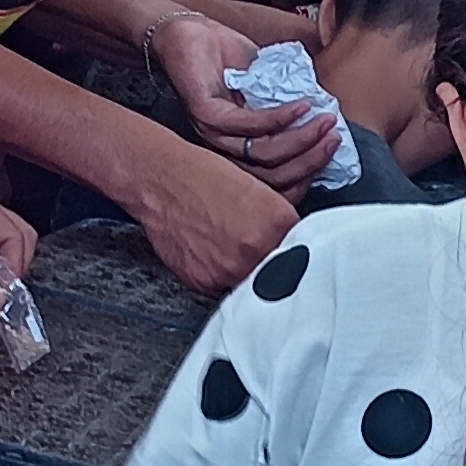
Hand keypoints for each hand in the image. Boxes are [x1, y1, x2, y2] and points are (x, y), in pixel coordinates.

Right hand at [130, 138, 299, 296]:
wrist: (162, 181)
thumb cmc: (203, 178)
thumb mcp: (260, 191)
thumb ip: (283, 222)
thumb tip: (298, 247)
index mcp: (275, 222)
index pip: (304, 251)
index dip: (297, 250)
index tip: (293, 251)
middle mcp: (253, 249)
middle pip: (279, 272)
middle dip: (274, 263)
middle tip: (257, 246)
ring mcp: (227, 269)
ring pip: (252, 284)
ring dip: (248, 271)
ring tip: (232, 245)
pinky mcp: (203, 282)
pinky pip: (223, 287)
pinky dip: (222, 274)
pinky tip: (214, 251)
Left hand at [150, 11, 341, 191]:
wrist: (186, 33)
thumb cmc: (225, 59)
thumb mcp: (267, 86)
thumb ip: (291, 105)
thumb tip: (326, 116)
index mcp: (240, 149)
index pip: (274, 180)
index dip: (307, 174)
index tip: (332, 154)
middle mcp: (225, 149)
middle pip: (273, 175)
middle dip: (311, 160)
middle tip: (335, 139)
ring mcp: (214, 135)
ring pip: (264, 153)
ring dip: (301, 139)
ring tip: (325, 120)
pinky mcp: (207, 114)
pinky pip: (249, 124)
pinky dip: (281, 117)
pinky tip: (302, 106)